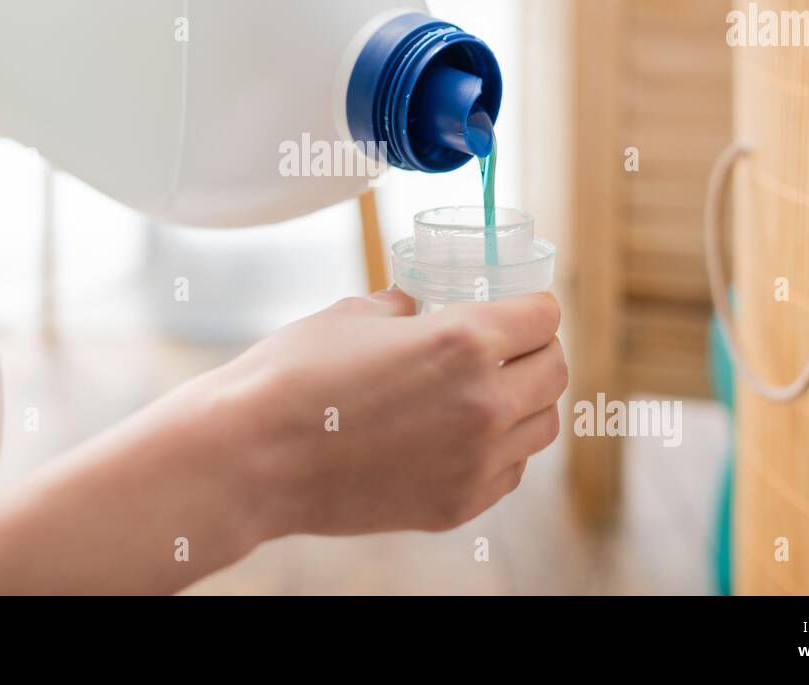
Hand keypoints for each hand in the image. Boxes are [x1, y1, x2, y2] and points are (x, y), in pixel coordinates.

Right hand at [214, 288, 567, 537]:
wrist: (253, 458)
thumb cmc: (295, 375)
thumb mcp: (353, 314)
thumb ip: (403, 306)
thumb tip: (415, 303)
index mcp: (465, 340)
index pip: (544, 315)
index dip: (532, 304)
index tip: (520, 305)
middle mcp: (486, 403)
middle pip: (555, 370)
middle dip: (537, 350)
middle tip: (510, 344)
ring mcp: (476, 461)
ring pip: (543, 425)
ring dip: (526, 401)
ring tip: (490, 390)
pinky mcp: (458, 505)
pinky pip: (510, 470)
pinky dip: (502, 448)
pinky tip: (464, 433)